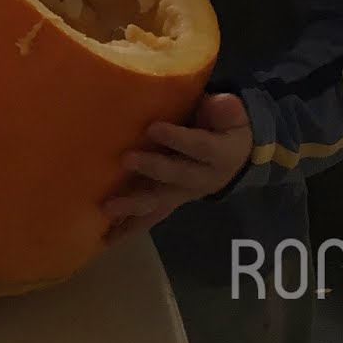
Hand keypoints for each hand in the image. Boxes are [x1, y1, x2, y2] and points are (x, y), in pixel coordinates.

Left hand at [101, 93, 252, 242]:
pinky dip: (129, 226)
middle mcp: (202, 179)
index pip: (199, 146)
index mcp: (219, 154)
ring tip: (108, 208)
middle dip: (152, 169)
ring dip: (134, 206)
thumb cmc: (224, 126)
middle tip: (126, 159)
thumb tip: (221, 105)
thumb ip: (225, 110)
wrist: (236, 157)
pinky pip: (151, 216)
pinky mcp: (170, 201)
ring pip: (160, 202)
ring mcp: (184, 194)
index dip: (178, 139)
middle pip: (177, 176)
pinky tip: (107, 236)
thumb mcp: (231, 114)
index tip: (154, 128)